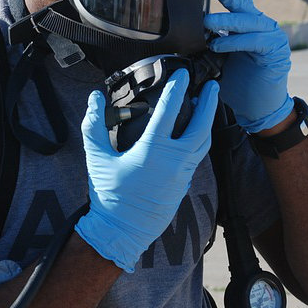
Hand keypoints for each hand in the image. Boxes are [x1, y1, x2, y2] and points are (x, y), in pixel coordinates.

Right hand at [75, 69, 218, 271]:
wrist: (122, 232)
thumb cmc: (109, 195)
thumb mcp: (96, 158)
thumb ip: (93, 125)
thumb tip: (95, 99)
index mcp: (152, 151)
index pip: (169, 111)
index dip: (177, 89)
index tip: (183, 75)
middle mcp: (173, 161)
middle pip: (200, 126)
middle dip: (209, 103)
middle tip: (213, 86)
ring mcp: (181, 174)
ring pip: (202, 143)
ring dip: (207, 122)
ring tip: (207, 106)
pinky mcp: (183, 186)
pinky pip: (196, 157)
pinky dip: (199, 141)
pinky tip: (194, 135)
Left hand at [203, 0, 293, 132]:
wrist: (257, 109)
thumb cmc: (235, 83)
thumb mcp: (216, 58)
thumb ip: (207, 40)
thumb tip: (182, 29)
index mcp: (246, 22)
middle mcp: (259, 24)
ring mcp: (270, 36)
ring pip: (247, 20)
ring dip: (227, 19)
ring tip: (207, 21)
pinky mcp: (275, 51)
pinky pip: (254, 41)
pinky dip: (236, 41)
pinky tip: (220, 43)